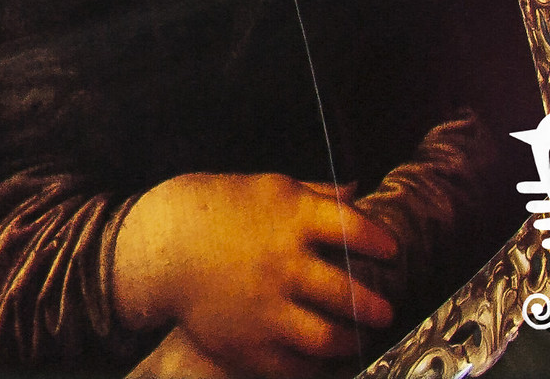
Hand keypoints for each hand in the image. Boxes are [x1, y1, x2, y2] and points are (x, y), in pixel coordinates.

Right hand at [113, 172, 398, 378]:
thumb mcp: (264, 189)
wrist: (158, 245)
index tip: (390, 253)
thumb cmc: (213, 210)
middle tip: (382, 310)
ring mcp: (265, 306)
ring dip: (351, 340)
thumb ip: (313, 194)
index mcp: (289, 217)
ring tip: (356, 337)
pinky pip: (296, 365)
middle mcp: (282, 262)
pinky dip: (317, 365)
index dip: (379, 242)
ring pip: (329, 337)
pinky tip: (321, 356)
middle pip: (348, 293)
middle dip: (374, 306)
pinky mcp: (248, 342)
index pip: (354, 230)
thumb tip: (356, 191)